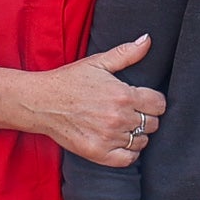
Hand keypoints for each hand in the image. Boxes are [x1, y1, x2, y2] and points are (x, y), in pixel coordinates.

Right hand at [40, 37, 167, 166]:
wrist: (40, 103)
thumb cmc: (68, 81)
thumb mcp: (97, 62)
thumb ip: (126, 53)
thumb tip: (147, 40)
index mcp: (123, 95)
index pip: (159, 104)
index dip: (153, 101)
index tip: (143, 99)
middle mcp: (119, 118)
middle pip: (153, 123)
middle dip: (146, 116)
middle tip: (131, 112)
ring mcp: (109, 138)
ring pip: (142, 141)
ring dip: (136, 134)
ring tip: (122, 126)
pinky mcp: (98, 153)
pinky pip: (129, 159)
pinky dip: (128, 152)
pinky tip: (119, 141)